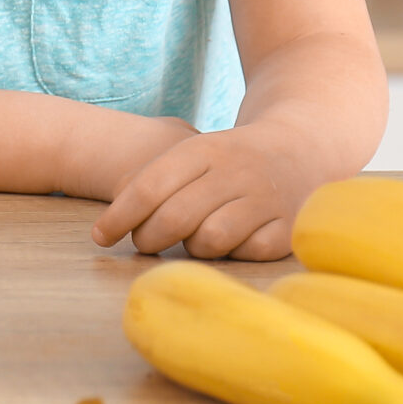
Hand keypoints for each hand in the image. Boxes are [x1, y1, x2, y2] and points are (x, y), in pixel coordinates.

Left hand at [90, 120, 311, 259]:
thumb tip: (111, 221)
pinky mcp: (288, 228)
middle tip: (144, 242)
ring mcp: (266, 199)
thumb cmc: (229, 160)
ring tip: (194, 237)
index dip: (119, 216)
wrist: (303, 149)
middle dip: (148, 239)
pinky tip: (232, 242)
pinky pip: (246, 254)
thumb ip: (153, 179)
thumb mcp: (193, 154)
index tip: (99, 237)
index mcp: (205, 149)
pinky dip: (233, 254)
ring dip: (192, 247)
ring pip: (209, 240)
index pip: (149, 186)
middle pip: (174, 218)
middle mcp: (236, 172)